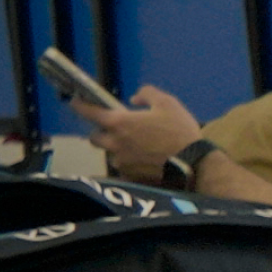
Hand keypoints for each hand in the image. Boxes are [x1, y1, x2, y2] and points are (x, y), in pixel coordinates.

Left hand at [88, 86, 205, 180]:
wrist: (195, 164)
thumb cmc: (180, 131)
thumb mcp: (168, 103)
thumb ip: (147, 94)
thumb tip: (134, 99)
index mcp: (119, 123)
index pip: (88, 112)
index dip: (79, 105)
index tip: (76, 102)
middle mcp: (114, 143)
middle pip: (95, 138)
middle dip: (102, 133)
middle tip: (118, 131)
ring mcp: (121, 162)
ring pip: (111, 154)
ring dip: (118, 150)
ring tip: (137, 150)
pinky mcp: (131, 177)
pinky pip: (124, 170)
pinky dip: (130, 165)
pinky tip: (144, 164)